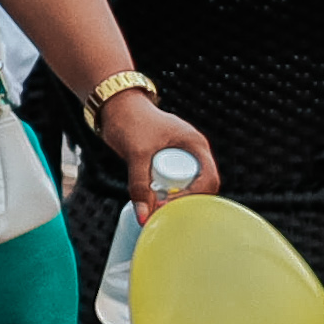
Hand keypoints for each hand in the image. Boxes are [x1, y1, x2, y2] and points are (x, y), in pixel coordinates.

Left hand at [102, 93, 218, 201]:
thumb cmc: (129, 121)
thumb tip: (144, 216)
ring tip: (151, 209)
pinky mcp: (166, 163)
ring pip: (185, 187)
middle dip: (183, 202)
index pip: (209, 179)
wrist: (114, 107)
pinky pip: (171, 185)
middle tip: (159, 212)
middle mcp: (193, 152)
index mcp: (196, 145)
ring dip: (171, 200)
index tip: (168, 207)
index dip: (193, 197)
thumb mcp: (136, 154)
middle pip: (200, 187)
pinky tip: (148, 203)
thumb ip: (139, 184)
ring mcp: (181, 158)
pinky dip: (162, 195)